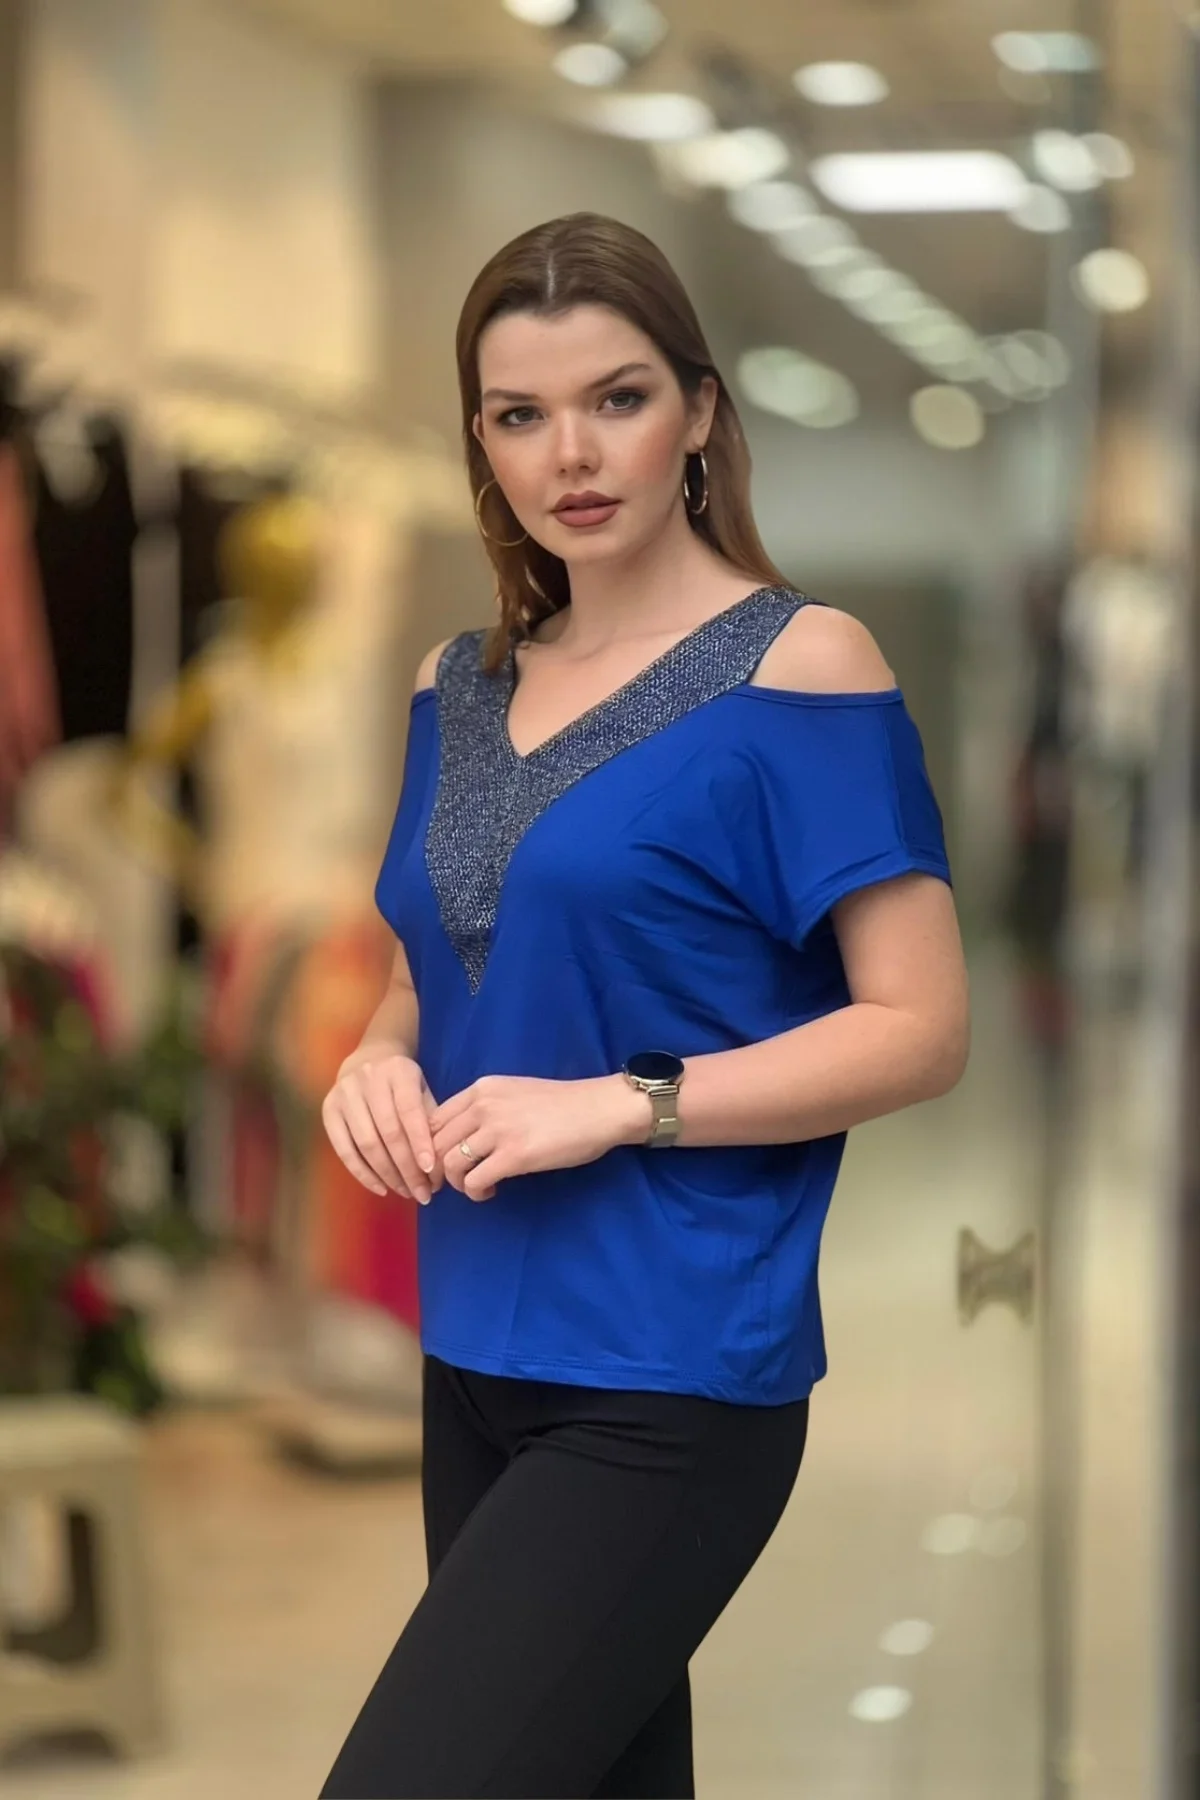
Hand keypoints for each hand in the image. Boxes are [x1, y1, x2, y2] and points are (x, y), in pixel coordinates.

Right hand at [321, 1050, 441, 1202]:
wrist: (370, 1058)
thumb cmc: (404, 1082)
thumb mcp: (423, 1090)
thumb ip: (431, 1120)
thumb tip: (438, 1166)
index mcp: (398, 1071)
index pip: (409, 1110)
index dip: (420, 1142)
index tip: (431, 1171)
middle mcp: (368, 1079)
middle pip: (388, 1131)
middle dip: (407, 1167)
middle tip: (423, 1192)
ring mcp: (344, 1094)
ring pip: (366, 1143)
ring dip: (387, 1174)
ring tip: (406, 1192)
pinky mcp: (328, 1109)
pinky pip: (344, 1149)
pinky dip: (362, 1173)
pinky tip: (381, 1188)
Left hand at [429, 1074, 647, 1202]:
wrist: (599, 1109)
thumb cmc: (562, 1104)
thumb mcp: (514, 1093)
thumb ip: (486, 1108)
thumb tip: (462, 1138)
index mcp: (481, 1089)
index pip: (433, 1119)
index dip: (429, 1147)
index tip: (440, 1163)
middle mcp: (483, 1106)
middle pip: (435, 1144)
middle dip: (436, 1170)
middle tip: (450, 1185)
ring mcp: (498, 1130)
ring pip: (450, 1164)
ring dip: (457, 1184)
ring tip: (475, 1188)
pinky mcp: (514, 1156)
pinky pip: (474, 1181)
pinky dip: (475, 1193)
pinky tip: (489, 1193)